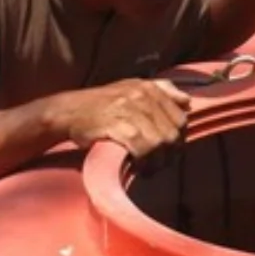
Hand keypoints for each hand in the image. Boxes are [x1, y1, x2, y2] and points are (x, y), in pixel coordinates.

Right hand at [56, 79, 192, 158]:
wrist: (67, 112)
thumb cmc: (99, 104)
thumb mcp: (130, 89)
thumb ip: (161, 91)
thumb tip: (187, 101)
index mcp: (148, 87)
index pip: (181, 117)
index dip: (178, 138)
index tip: (168, 151)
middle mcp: (142, 96)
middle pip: (173, 132)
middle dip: (170, 153)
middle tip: (159, 164)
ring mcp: (131, 110)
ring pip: (161, 142)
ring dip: (158, 161)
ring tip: (149, 168)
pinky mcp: (120, 126)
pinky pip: (145, 149)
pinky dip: (145, 162)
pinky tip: (139, 168)